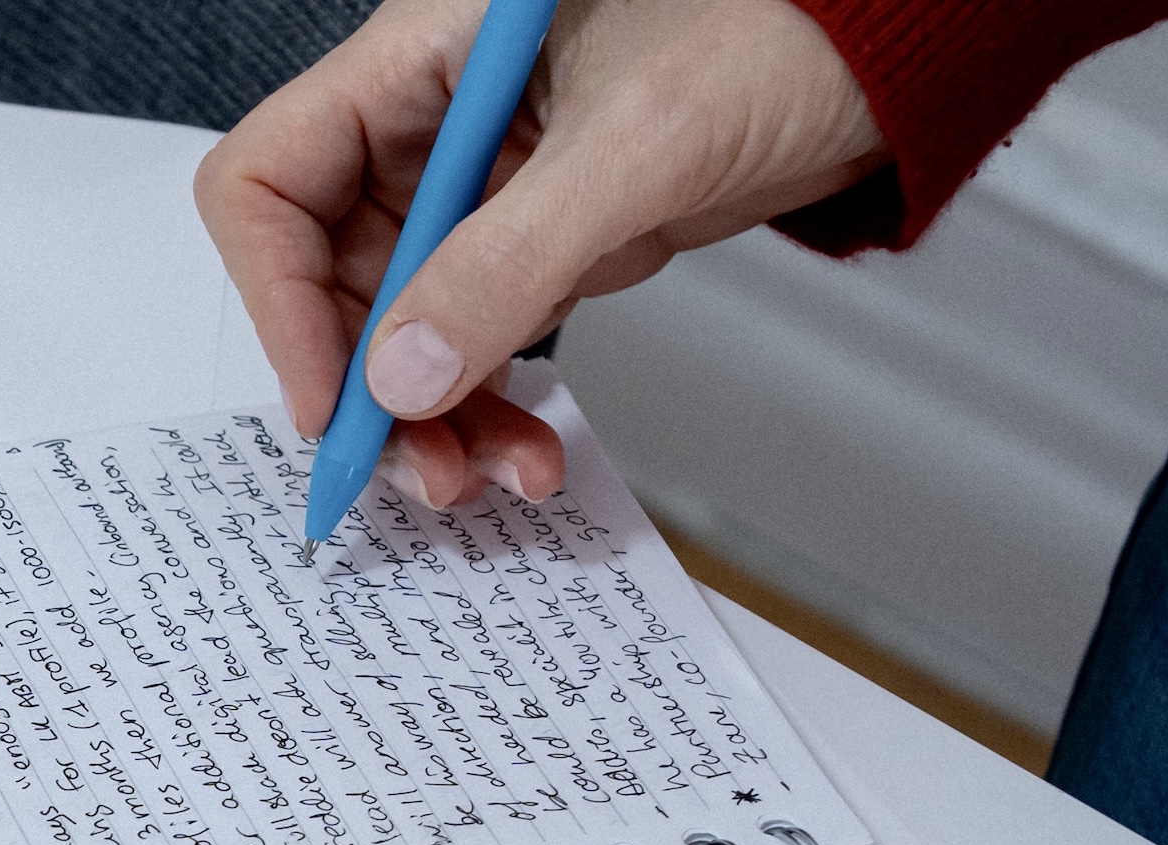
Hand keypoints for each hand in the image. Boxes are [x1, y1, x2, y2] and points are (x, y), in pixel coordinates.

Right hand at [196, 0, 886, 508]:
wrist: (895, 48)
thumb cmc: (784, 26)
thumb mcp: (637, 147)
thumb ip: (509, 261)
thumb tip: (401, 378)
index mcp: (419, 55)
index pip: (272, 182)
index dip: (280, 297)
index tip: (335, 396)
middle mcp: (429, 118)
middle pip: (326, 274)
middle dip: (367, 386)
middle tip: (417, 468)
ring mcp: (479, 180)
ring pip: (398, 326)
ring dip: (431, 418)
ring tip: (484, 476)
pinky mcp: (533, 231)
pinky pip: (472, 337)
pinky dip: (487, 403)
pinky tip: (523, 444)